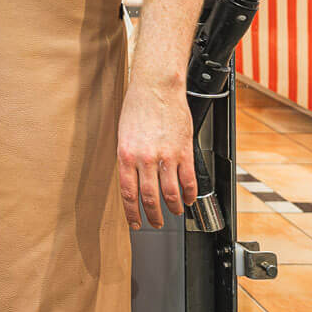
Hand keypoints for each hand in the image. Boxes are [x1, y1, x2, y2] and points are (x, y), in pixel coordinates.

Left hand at [116, 80, 197, 228]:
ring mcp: (165, 155)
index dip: (132, 213)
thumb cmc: (137, 107)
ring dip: (173, 207)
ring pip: (170, 193)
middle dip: (153, 216)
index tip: (135, 223)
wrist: (156, 87)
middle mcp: (144, 158)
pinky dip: (189, 194)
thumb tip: (132, 180)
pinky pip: (188, 179)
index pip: (128, 193)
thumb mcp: (122, 135)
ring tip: (174, 212)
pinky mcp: (184, 150)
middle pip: (149, 198)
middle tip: (156, 223)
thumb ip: (127, 159)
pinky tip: (188, 199)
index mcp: (125, 155)